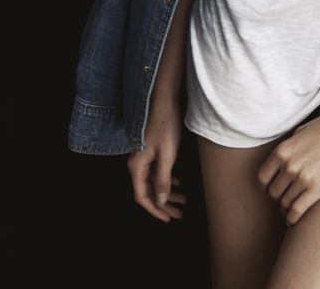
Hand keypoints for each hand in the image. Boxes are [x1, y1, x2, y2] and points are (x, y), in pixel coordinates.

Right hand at [127, 96, 187, 222]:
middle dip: (163, 205)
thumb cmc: (166, 126)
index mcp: (137, 167)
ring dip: (167, 193)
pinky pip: (156, 172)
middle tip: (179, 214)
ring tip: (183, 201)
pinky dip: (167, 180)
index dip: (154, 210)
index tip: (168, 219)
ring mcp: (143, 158)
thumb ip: (163, 179)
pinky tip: (177, 184)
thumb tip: (160, 200)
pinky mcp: (150, 151)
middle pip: (148, 191)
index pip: (142, 197)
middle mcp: (136, 164)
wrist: (164, 101)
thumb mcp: (167, 155)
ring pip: (154, 182)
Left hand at [256, 102, 319, 226]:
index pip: (263, 178)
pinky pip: (297, 210)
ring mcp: (302, 178)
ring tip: (289, 210)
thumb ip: (288, 149)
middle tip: (284, 199)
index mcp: (282, 150)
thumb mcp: (300, 133)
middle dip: (278, 197)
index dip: (266, 186)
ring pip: (285, 203)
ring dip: (286, 208)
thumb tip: (283, 162)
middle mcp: (289, 165)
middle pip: (273, 192)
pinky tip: (293, 221)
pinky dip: (292, 218)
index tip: (271, 189)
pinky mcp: (318, 188)